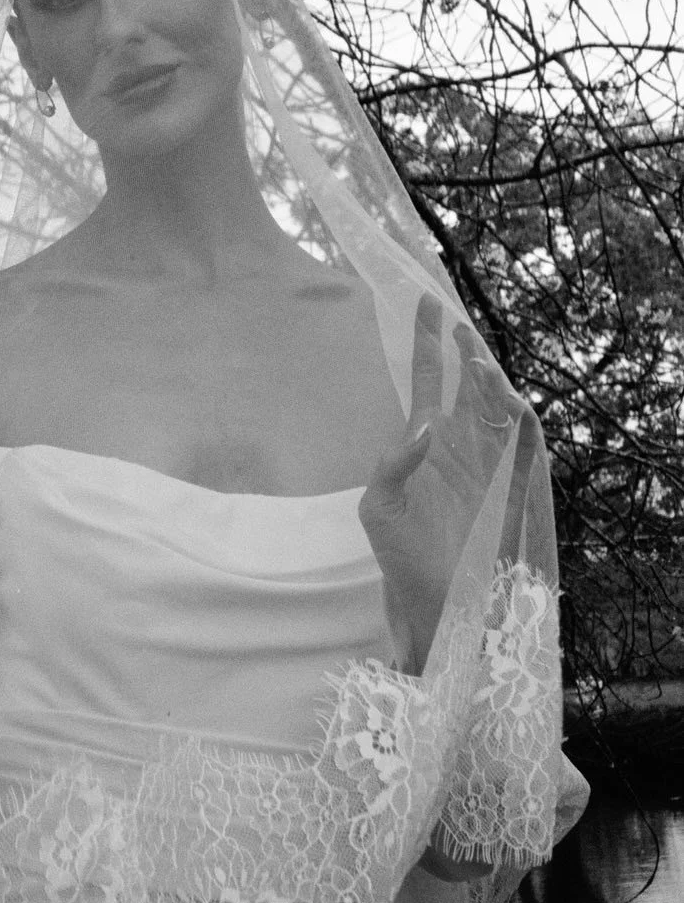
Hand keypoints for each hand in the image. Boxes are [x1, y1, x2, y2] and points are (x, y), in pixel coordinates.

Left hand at [359, 293, 536, 670]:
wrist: (436, 600)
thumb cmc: (401, 554)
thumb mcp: (379, 507)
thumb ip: (393, 464)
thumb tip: (427, 428)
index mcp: (423, 441)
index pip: (426, 379)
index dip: (427, 342)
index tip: (426, 302)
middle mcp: (460, 442)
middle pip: (466, 382)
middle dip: (464, 351)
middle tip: (457, 326)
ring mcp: (489, 461)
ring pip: (497, 404)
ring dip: (490, 381)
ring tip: (475, 360)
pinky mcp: (513, 485)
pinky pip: (524, 443)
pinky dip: (520, 420)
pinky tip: (508, 402)